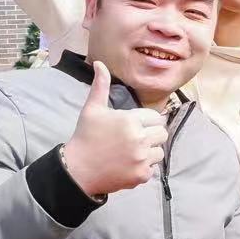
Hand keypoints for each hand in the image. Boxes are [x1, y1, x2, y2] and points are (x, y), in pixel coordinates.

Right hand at [59, 60, 167, 196]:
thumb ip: (101, 86)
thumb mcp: (92, 109)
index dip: (145, 121)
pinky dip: (143, 168)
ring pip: (160, 151)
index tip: (132, 126)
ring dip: (149, 152)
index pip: (155, 117)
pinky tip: (127, 165)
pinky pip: (152, 168)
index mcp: (130, 120)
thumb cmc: (85, 136)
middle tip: (134, 139)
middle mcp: (139, 138)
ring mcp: (141, 158)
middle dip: (151, 135)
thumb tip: (99, 63)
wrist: (77, 170)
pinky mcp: (141, 175)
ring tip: (131, 152)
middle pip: (162, 133)